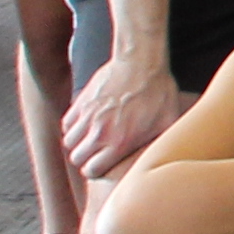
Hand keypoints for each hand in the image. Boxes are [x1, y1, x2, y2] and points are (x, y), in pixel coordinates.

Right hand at [63, 45, 185, 177]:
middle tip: (97, 153)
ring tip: (91, 139)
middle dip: (86, 158)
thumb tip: (163, 160)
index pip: (91, 171)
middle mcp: (99, 132)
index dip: (96, 170)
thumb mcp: (168, 122)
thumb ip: (160, 144)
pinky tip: (86, 124)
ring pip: (69, 142)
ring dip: (79, 142)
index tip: (103, 165)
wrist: (141, 62)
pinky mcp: (81, 102)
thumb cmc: (159, 92)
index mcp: (119, 143)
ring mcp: (87, 116)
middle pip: (77, 158)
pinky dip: (73, 126)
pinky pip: (66, 123)